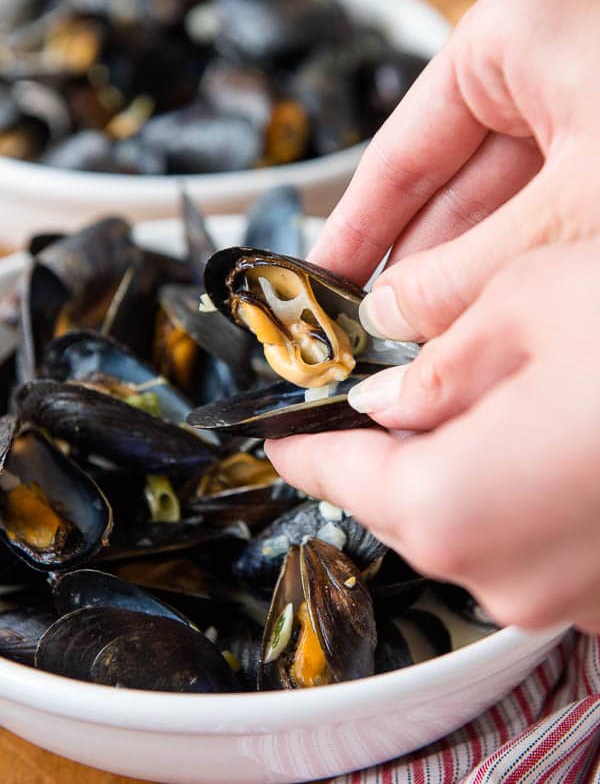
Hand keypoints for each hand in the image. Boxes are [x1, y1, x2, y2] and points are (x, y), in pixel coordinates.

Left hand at [266, 240, 599, 632]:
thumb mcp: (523, 303)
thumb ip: (435, 360)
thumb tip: (390, 393)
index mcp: (454, 502)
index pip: (338, 473)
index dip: (302, 442)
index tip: (279, 430)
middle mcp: (504, 572)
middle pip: (400, 503)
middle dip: (380, 448)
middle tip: (376, 393)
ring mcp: (567, 594)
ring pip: (468, 521)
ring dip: (454, 464)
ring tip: (475, 398)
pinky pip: (531, 535)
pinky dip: (516, 487)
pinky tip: (545, 433)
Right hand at [309, 0, 599, 341]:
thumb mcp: (571, 215)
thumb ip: (471, 273)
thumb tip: (397, 314)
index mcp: (513, 33)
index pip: (400, 152)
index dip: (356, 232)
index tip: (323, 282)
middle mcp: (547, 54)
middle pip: (450, 185)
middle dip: (418, 269)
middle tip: (380, 334)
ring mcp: (589, 95)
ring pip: (504, 203)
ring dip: (471, 274)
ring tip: (433, 339)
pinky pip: (550, 204)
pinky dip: (524, 261)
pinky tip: (495, 310)